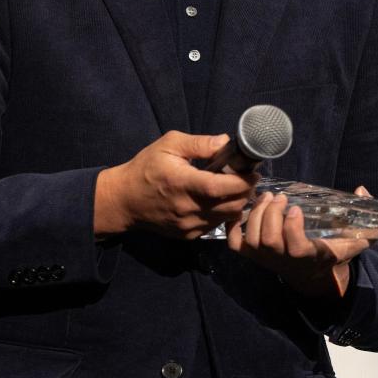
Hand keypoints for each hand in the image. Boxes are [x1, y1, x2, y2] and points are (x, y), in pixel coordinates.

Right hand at [94, 132, 258, 238]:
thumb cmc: (146, 168)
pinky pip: (215, 225)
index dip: (242, 181)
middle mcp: (187, 208)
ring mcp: (188, 225)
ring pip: (226, 217)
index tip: (253, 172)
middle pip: (230, 205)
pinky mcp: (188, 235)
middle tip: (248, 178)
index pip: (221, 187)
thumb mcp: (168, 145)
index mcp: (182, 183)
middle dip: (245, 192)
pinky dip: (224, 213)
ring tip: (235, 188)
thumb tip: (226, 142)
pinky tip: (219, 200)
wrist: (125, 201)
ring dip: (237, 203)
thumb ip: (199, 143)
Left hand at [225, 186, 373, 300]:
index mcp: (308, 257)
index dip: (292, 227)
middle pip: (267, 240)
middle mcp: (283, 261)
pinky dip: (233, 226)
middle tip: (278, 196)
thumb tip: (362, 189)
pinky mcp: (252, 256)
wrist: (312, 275)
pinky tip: (242, 209)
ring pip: (252, 238)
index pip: (295, 248)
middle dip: (271, 213)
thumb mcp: (354, 240)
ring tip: (266, 197)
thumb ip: (364, 218)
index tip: (295, 207)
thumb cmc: (332, 252)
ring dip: (256, 213)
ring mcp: (265, 259)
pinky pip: (235, 244)